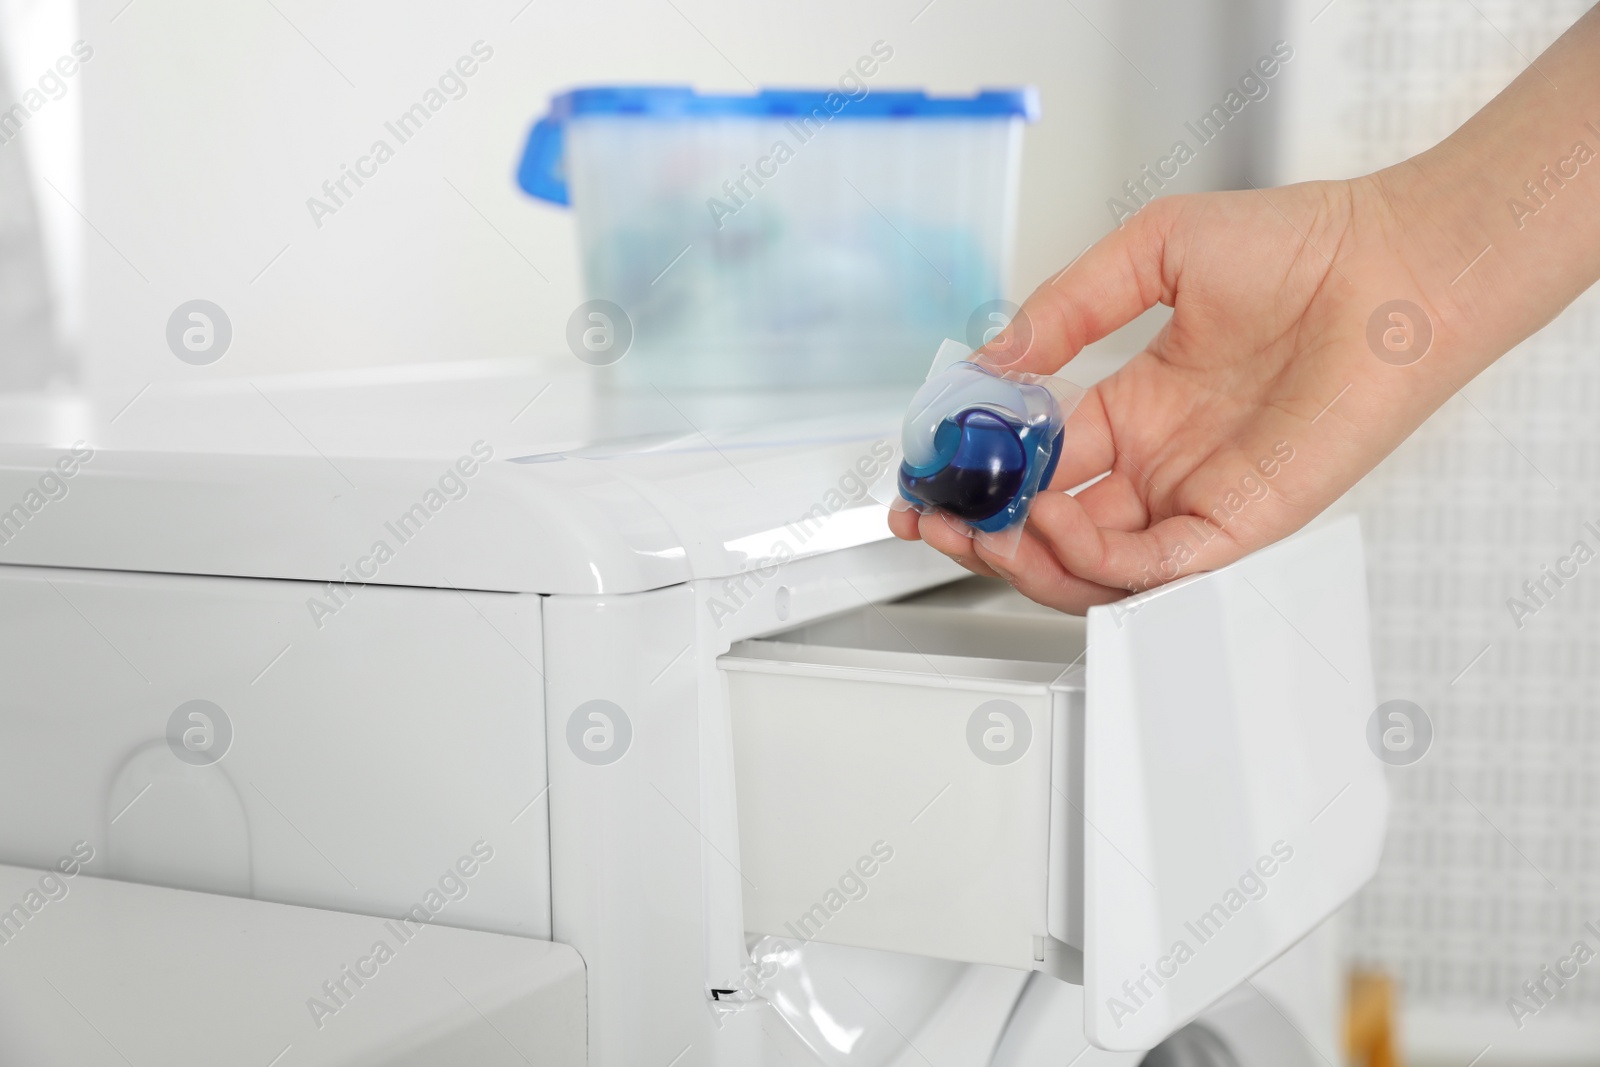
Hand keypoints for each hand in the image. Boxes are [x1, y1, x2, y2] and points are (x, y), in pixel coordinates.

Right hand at [890, 176, 1476, 611]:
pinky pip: (1151, 572)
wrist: (1393, 265)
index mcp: (1136, 410)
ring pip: (1090, 569)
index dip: (977, 476)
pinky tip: (1055, 519)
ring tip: (986, 526)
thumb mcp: (1154, 252)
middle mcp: (1160, 465)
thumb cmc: (1301, 249)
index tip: (927, 469)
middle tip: (931, 518)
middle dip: (980, 535)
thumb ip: (1067, 307)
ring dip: (1024, 560)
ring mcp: (1195, 499)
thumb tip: (994, 358)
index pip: (1037, 465)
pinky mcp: (1237, 524)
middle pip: (1049, 533)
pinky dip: (1093, 561)